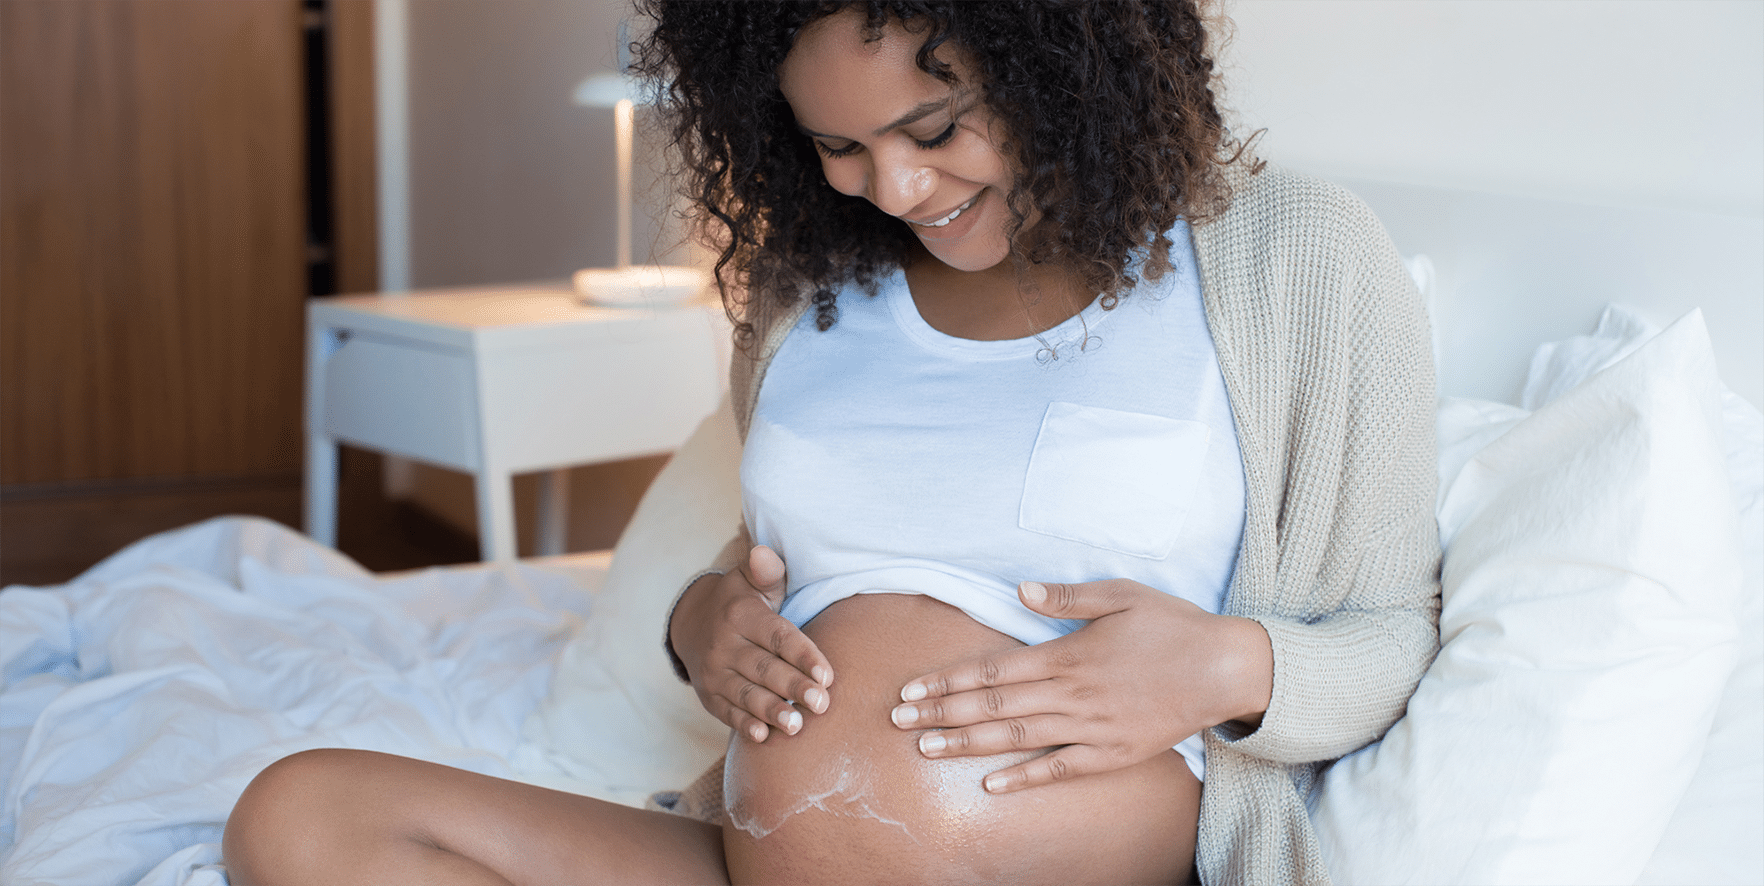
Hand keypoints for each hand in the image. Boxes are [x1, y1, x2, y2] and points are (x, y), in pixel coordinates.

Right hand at [670, 545, 833, 743]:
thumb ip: (766, 571)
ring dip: (771, 711)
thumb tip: (765, 553)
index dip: (803, 655)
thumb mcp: (750, 580)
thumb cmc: (739, 601)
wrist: (691, 623)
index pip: (777, 636)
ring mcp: (713, 672)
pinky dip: (743, 725)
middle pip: (764, 669)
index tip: (827, 675)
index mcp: (741, 616)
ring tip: (797, 726)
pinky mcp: (708, 695)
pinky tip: (762, 736)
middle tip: (822, 704)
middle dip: (793, 688)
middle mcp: (724, 645)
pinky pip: (726, 712)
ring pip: (746, 694)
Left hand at [890, 579, 1271, 793]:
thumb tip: (1021, 588)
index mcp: (1068, 654)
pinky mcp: (1112, 753)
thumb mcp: (1121, 594)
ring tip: (925, 749)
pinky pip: (1060, 769)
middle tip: (896, 722)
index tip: (910, 690)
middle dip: (940, 713)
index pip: (992, 671)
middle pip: (993, 707)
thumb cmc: (1172, 626)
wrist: (1225, 669)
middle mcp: (1073, 695)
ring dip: (968, 745)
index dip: (947, 681)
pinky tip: (991, 785)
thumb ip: (1068, 597)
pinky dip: (1025, 777)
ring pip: (1017, 739)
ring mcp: (1092, 728)